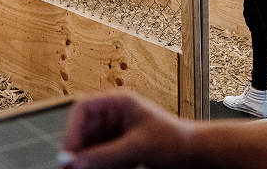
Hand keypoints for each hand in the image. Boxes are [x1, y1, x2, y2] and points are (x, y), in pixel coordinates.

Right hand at [62, 92, 192, 168]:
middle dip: (79, 150)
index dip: (72, 129)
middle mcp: (115, 116)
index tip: (70, 152)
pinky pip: (102, 158)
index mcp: (119, 103)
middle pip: (84, 131)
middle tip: (73, 168)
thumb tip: (75, 161)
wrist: (197, 154)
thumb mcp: (137, 147)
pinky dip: (100, 167)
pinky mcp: (122, 150)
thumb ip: (104, 155)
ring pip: (91, 147)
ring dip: (90, 161)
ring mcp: (118, 133)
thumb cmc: (176, 140)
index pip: (83, 109)